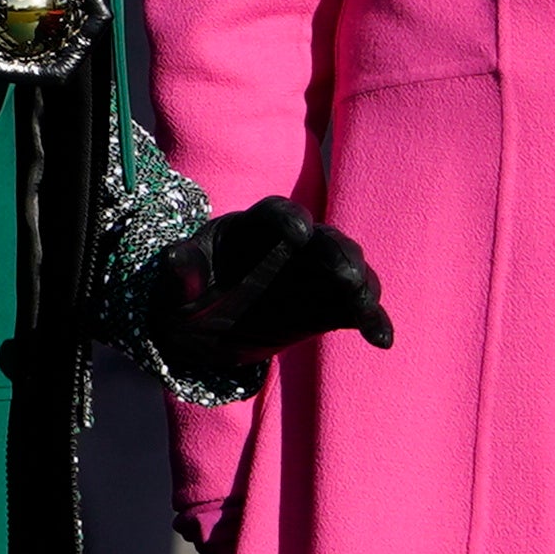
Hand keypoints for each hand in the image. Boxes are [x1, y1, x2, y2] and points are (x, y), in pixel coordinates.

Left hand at [138, 197, 393, 396]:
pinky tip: (382, 338)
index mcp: (253, 230)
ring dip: (360, 284)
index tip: (298, 231)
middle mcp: (292, 248)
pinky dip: (371, 320)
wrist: (199, 331)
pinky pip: (354, 309)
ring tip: (364, 304)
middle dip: (335, 252)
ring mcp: (313, 277)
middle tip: (345, 271)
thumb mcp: (172, 286)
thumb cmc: (184, 296)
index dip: (288, 220)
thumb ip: (179, 270)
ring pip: (346, 271)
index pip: (276, 215)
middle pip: (322, 240)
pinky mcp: (326, 309)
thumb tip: (172, 259)